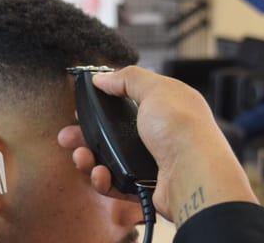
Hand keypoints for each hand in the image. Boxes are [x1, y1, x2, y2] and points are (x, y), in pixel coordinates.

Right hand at [58, 66, 256, 226]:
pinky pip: (116, 182)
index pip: (128, 101)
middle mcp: (158, 134)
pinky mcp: (146, 186)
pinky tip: (99, 174)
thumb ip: (127, 79)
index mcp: (164, 107)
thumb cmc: (182, 129)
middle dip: (85, 135)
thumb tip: (102, 78)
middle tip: (67, 136)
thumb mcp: (155, 89)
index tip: (83, 106)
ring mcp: (151, 161)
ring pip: (110, 159)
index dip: (104, 102)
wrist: (195, 176)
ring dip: (90, 158)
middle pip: (112, 133)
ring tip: (80, 157)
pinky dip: (103, 179)